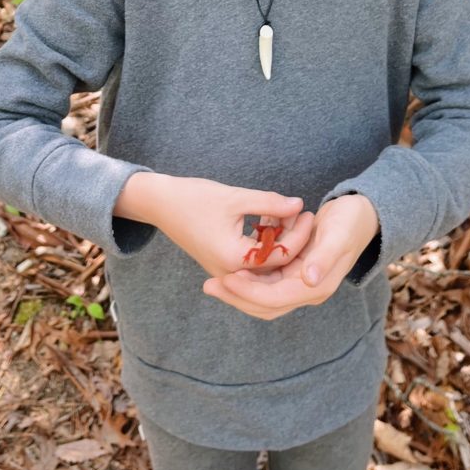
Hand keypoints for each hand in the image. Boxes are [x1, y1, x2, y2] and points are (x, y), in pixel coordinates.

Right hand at [150, 175, 314, 279]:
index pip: (279, 254)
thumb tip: (299, 204)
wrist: (160, 204)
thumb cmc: (195, 197)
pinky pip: (252, 262)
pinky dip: (264, 245)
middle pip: (274, 264)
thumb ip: (270, 203)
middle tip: (305, 215)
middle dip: (292, 240)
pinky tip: (271, 222)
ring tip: (290, 216)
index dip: (298, 233)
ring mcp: (225, 272)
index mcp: (234, 258)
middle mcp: (230, 272)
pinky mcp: (222, 265)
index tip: (308, 212)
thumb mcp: (236, 197)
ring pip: (264, 265)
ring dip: (278, 242)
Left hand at [202, 194, 379, 320]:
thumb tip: (308, 279)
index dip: (249, 291)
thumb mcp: (339, 234)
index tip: (226, 279)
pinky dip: (247, 276)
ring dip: (238, 289)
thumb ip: (324, 257)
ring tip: (212, 280)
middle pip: (264, 305)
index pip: (275, 299)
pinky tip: (229, 267)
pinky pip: (264, 281)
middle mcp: (306, 290)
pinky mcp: (293, 272)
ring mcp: (299, 283)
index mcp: (317, 286)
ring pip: (261, 295)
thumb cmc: (350, 221)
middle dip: (236, 297)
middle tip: (209, 285)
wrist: (360, 215)